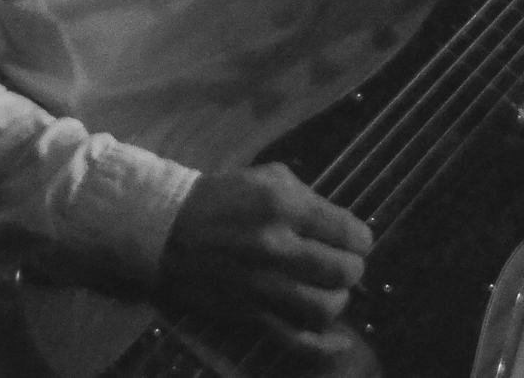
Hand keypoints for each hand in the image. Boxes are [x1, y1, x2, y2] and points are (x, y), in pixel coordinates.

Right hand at [155, 163, 372, 365]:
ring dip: (336, 299)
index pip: (349, 232)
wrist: (164, 232)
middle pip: (344, 271)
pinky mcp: (249, 315)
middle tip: (341, 264)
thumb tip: (340, 226)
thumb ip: (307, 197)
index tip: (352, 241)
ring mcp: (262, 286)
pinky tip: (339, 342)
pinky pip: (296, 340)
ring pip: (326, 307)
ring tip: (327, 290)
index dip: (358, 239)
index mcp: (283, 206)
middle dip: (350, 268)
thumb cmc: (219, 199)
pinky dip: (323, 346)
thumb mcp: (265, 178)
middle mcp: (276, 246)